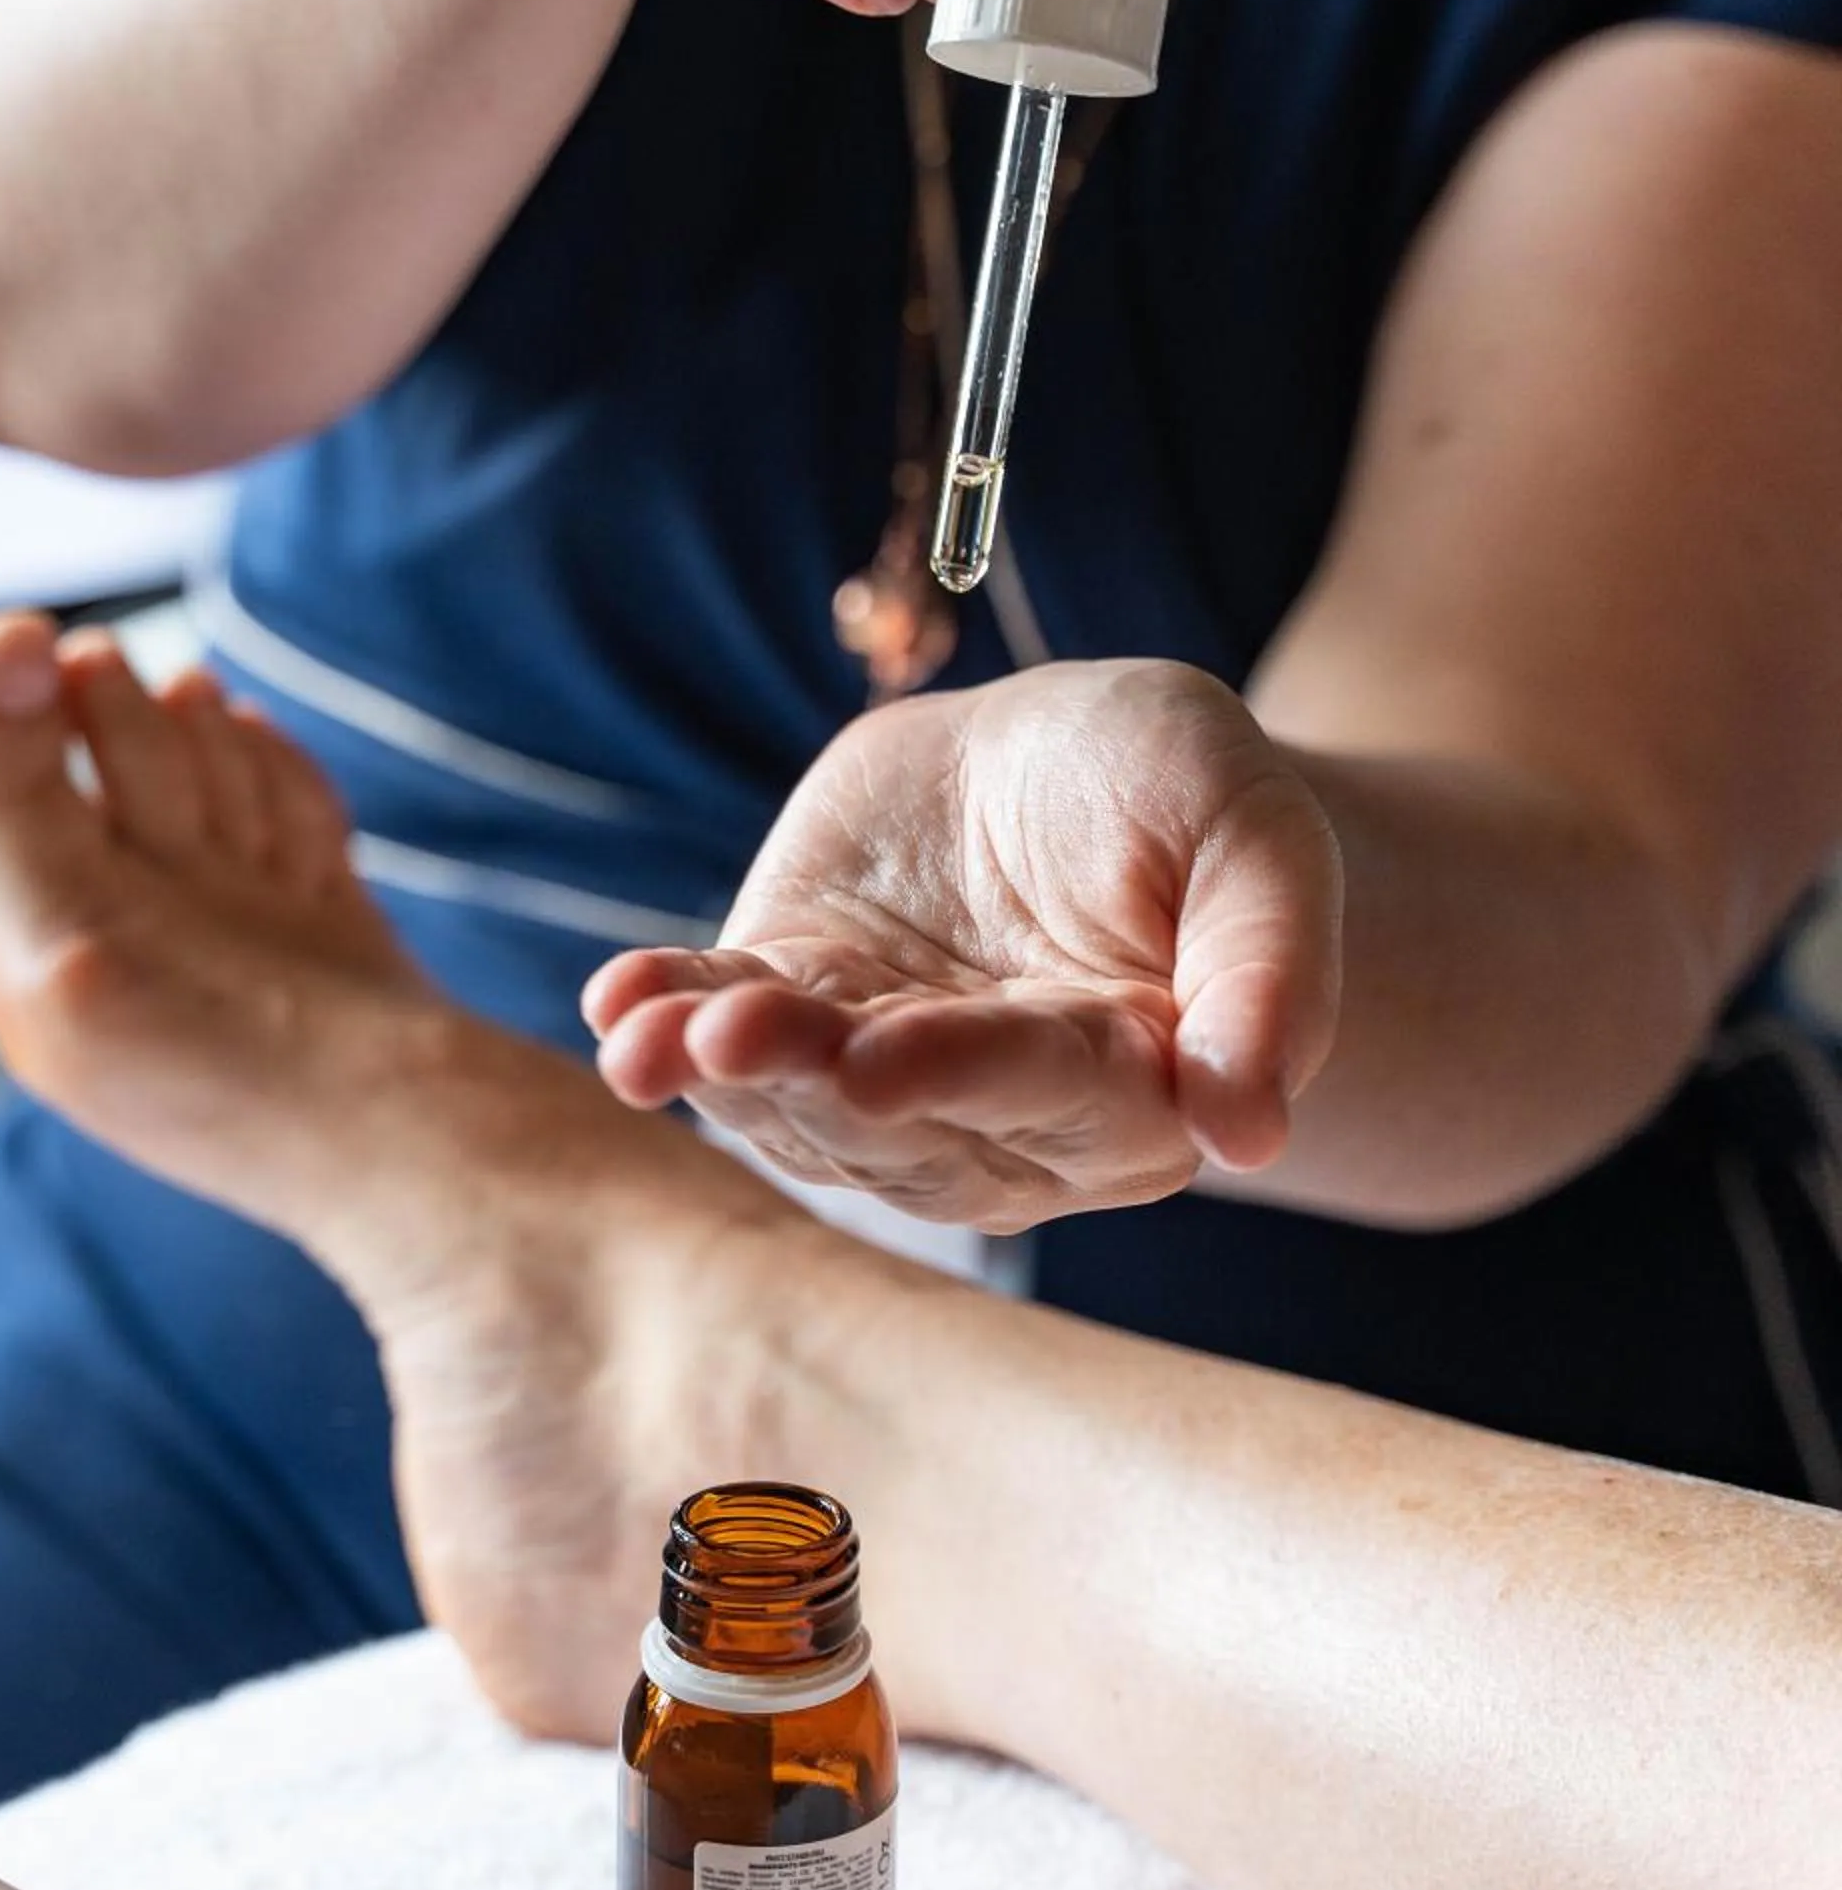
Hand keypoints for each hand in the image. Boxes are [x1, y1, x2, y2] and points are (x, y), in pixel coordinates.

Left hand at [584, 662, 1343, 1231]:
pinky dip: (666, 1023)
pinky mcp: (793, 1013)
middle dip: (813, 1081)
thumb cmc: (1178, 795)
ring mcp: (881, 1076)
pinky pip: (724, 1036)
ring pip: (798, 1100)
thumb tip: (1252, 1126)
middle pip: (904, 1116)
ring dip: (722, 1070)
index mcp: (1134, 1085)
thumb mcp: (1252, 827)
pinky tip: (619, 1005)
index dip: (962, 1074)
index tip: (882, 1061)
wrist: (1063, 762)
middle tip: (740, 1043)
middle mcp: (1001, 1116)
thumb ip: (1270, 964)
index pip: (1047, 1090)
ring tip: (651, 1036)